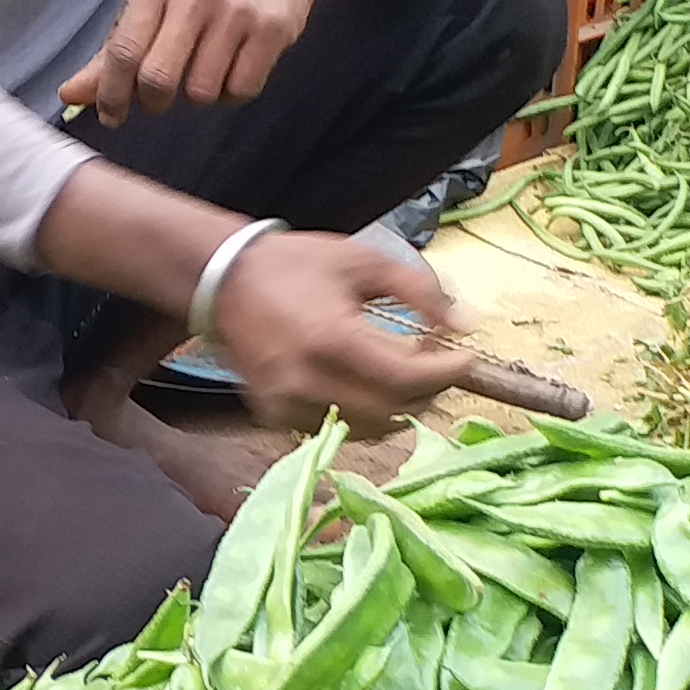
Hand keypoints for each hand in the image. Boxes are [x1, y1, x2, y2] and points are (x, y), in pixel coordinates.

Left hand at [62, 0, 391, 118]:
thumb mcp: (155, 8)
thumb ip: (112, 55)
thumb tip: (68, 94)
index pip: (122, 52)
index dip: (112, 95)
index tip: (112, 117)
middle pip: (158, 79)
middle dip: (156, 102)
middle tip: (163, 95)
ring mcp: (234, 11)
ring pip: (201, 92)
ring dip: (200, 95)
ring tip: (208, 69)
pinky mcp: (271, 28)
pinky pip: (240, 91)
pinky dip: (233, 93)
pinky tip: (236, 67)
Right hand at [212, 229, 470, 433]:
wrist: (223, 280)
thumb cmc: (295, 265)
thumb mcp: (363, 261)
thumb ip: (419, 290)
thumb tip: (463, 325)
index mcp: (332, 339)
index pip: (406, 379)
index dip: (446, 373)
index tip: (466, 358)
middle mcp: (307, 381)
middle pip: (392, 412)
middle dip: (426, 391)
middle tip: (437, 362)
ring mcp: (287, 404)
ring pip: (368, 428)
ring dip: (397, 405)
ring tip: (403, 370)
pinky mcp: (275, 415)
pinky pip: (336, 427)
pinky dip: (362, 411)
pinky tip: (364, 381)